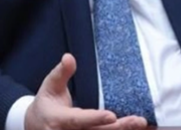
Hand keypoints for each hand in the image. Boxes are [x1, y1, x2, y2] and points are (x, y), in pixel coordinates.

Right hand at [25, 53, 148, 129]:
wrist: (36, 126)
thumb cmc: (46, 104)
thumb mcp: (50, 86)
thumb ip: (61, 72)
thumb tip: (69, 57)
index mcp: (59, 120)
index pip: (79, 120)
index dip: (95, 119)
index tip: (111, 116)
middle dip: (120, 128)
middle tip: (139, 120)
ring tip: (144, 125)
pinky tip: (139, 129)